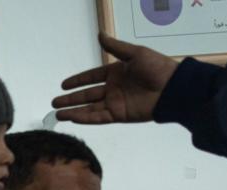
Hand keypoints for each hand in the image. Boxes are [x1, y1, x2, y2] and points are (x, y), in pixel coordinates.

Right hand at [52, 33, 178, 124]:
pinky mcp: (118, 115)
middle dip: (70, 99)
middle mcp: (113, 89)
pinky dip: (85, 118)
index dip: (78, 81)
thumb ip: (115, 47)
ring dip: (73, 111)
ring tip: (57, 114)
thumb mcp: (135, 53)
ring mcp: (115, 103)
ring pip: (89, 108)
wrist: (172, 88)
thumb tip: (100, 34)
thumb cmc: (156, 68)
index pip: (91, 77)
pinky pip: (98, 117)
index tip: (63, 85)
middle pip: (87, 95)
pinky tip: (72, 117)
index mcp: (116, 73)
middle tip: (54, 102)